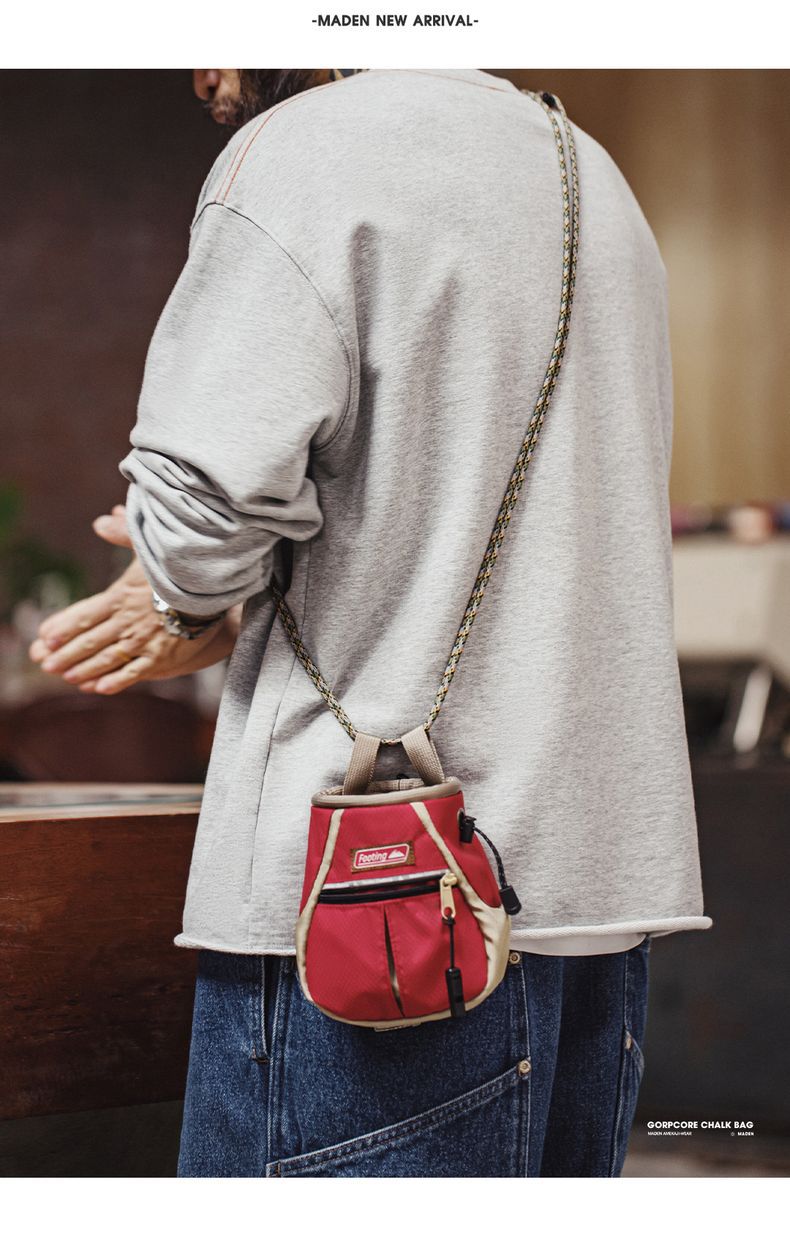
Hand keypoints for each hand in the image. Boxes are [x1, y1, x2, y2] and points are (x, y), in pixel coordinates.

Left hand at [29, 504, 239, 693]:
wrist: (214, 590)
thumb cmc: (181, 566)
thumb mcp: (152, 544)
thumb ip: (123, 533)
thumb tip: (100, 522)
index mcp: (121, 595)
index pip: (84, 614)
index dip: (63, 627)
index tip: (44, 637)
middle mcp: (127, 621)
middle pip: (90, 641)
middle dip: (66, 654)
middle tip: (47, 665)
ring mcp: (143, 642)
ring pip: (106, 659)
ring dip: (84, 670)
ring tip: (68, 677)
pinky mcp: (162, 657)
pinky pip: (133, 673)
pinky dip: (115, 682)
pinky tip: (100, 687)